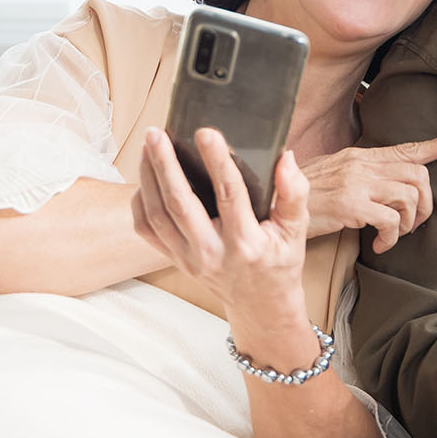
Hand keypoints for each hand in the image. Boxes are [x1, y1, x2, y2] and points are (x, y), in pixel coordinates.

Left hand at [132, 126, 310, 321]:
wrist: (260, 305)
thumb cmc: (280, 261)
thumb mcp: (296, 231)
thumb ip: (294, 194)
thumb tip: (285, 158)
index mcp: (246, 243)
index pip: (229, 195)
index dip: (217, 161)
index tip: (206, 132)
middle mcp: (212, 253)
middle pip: (179, 204)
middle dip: (165, 165)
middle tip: (158, 133)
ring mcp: (188, 259)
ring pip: (157, 214)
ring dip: (148, 177)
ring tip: (149, 145)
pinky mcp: (174, 260)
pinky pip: (147, 230)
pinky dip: (140, 201)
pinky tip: (146, 176)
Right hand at [301, 133, 436, 251]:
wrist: (273, 206)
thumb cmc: (304, 197)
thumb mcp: (336, 177)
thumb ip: (364, 175)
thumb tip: (391, 182)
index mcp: (360, 156)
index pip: (406, 148)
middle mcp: (361, 165)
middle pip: (418, 175)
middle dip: (426, 203)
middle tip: (414, 223)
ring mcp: (357, 183)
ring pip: (409, 197)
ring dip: (409, 222)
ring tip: (393, 234)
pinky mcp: (351, 205)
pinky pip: (391, 220)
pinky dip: (391, 237)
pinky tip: (378, 244)